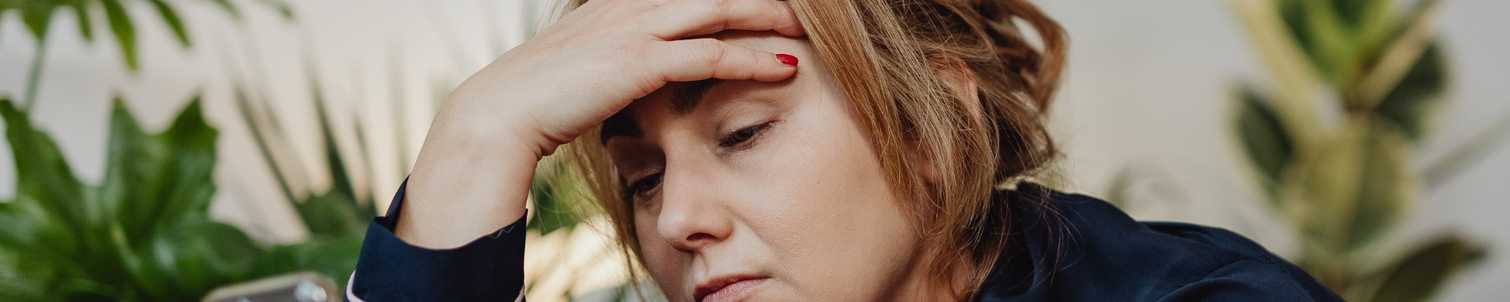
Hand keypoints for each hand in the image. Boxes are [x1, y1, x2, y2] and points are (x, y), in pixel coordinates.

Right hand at [397, 0, 805, 248]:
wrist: (498, 114)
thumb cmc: (538, 99)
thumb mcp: (584, 66)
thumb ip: (618, 59)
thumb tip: (636, 73)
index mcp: (619, 2)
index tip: (764, 0)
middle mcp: (630, 5)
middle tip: (800, 6)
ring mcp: (635, 28)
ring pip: (720, 12)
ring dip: (768, 17)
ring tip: (807, 26)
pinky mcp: (639, 61)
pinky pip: (710, 54)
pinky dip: (752, 57)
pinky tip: (785, 65)